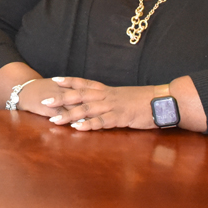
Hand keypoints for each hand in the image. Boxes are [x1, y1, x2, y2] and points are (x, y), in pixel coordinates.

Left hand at [37, 76, 156, 130]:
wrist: (162, 101)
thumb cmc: (144, 100)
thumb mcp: (123, 96)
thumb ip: (110, 98)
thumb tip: (100, 101)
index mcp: (107, 89)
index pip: (84, 82)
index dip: (69, 81)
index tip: (54, 80)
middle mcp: (106, 96)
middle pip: (79, 96)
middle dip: (61, 99)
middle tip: (44, 102)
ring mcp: (112, 107)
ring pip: (86, 110)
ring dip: (69, 115)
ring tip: (54, 119)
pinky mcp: (120, 118)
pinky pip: (101, 122)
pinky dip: (88, 125)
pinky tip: (77, 128)